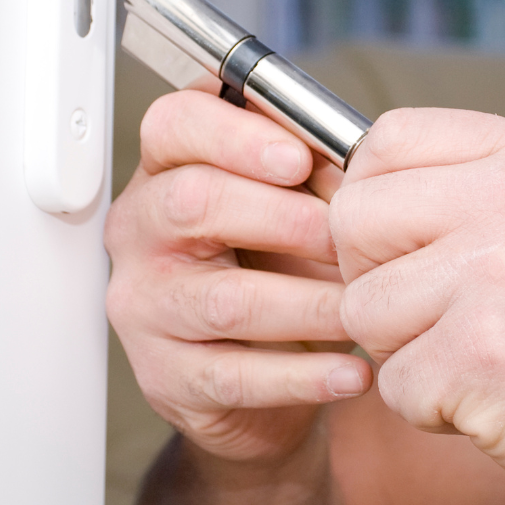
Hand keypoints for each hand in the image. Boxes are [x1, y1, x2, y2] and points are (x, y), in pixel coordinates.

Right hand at [104, 89, 373, 463]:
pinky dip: (303, 376)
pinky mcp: (166, 378)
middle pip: (192, 202)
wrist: (265, 378)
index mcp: (168, 169)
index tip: (299, 157)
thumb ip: (309, 172)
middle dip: (283, 217)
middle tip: (346, 238)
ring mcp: (145, 307)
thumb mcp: (291, 204)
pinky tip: (352, 373)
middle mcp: (141, 232)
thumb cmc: (278, 267)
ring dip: (308, 304)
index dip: (234, 135)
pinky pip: (236, 376)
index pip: (173, 125)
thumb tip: (357, 159)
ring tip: (363, 307)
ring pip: (224, 299)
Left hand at [330, 108, 504, 504]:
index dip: (372, 197)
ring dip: (403, 352)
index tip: (401, 245)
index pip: (388, 138)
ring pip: (361, 306)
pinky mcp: (480, 354)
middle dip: (375, 279)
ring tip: (480, 360)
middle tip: (439, 318)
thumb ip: (474, 184)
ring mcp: (499, 273)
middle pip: (354, 217)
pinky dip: (428, 408)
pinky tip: (494, 401)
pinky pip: (391, 381)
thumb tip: (354, 174)